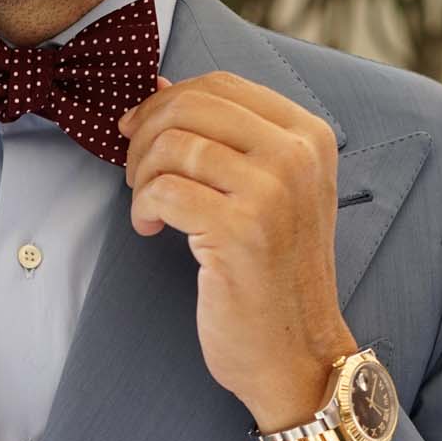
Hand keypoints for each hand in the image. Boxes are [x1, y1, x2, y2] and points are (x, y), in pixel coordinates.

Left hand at [118, 71, 356, 429]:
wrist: (294, 355)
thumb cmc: (273, 280)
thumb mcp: (267, 197)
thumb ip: (226, 142)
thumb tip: (159, 89)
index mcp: (308, 136)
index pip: (222, 85)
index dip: (167, 100)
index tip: (139, 130)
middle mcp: (296, 156)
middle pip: (193, 106)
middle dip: (146, 134)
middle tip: (133, 173)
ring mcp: (271, 192)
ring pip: (174, 145)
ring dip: (142, 175)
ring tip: (146, 207)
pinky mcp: (239, 230)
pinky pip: (165, 190)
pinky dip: (144, 207)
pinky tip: (150, 229)